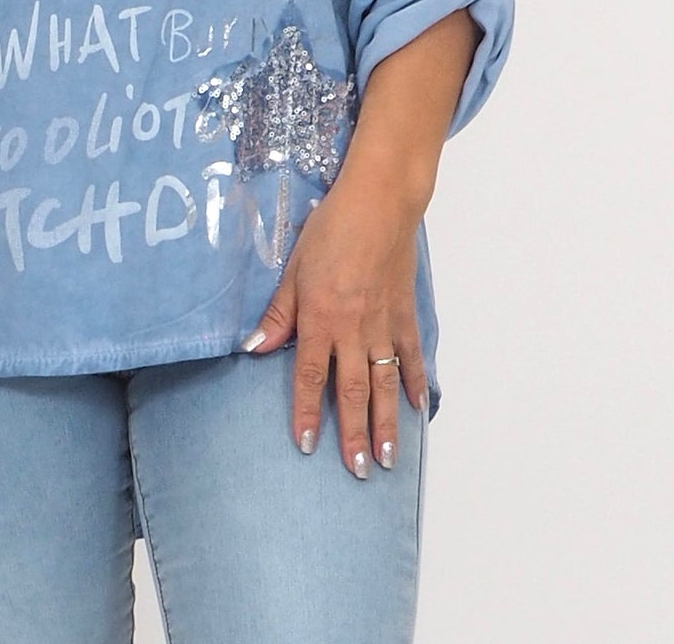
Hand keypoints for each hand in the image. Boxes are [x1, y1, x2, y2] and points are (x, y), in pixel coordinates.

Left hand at [241, 179, 426, 477]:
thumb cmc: (330, 229)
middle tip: (357, 471)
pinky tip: (418, 408)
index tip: (306, 445)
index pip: (309, 376)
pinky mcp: (405, 313)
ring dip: (385, 422)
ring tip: (387, 458)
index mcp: (321, 317)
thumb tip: (256, 349)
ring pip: (385, 383)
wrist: (378, 203)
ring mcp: (383, 323)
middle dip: (353, 434)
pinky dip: (416, 383)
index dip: (306, 412)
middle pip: (352, 391)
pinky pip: (411, 355)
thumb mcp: (293, 268)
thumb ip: (279, 313)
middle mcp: (353, 328)